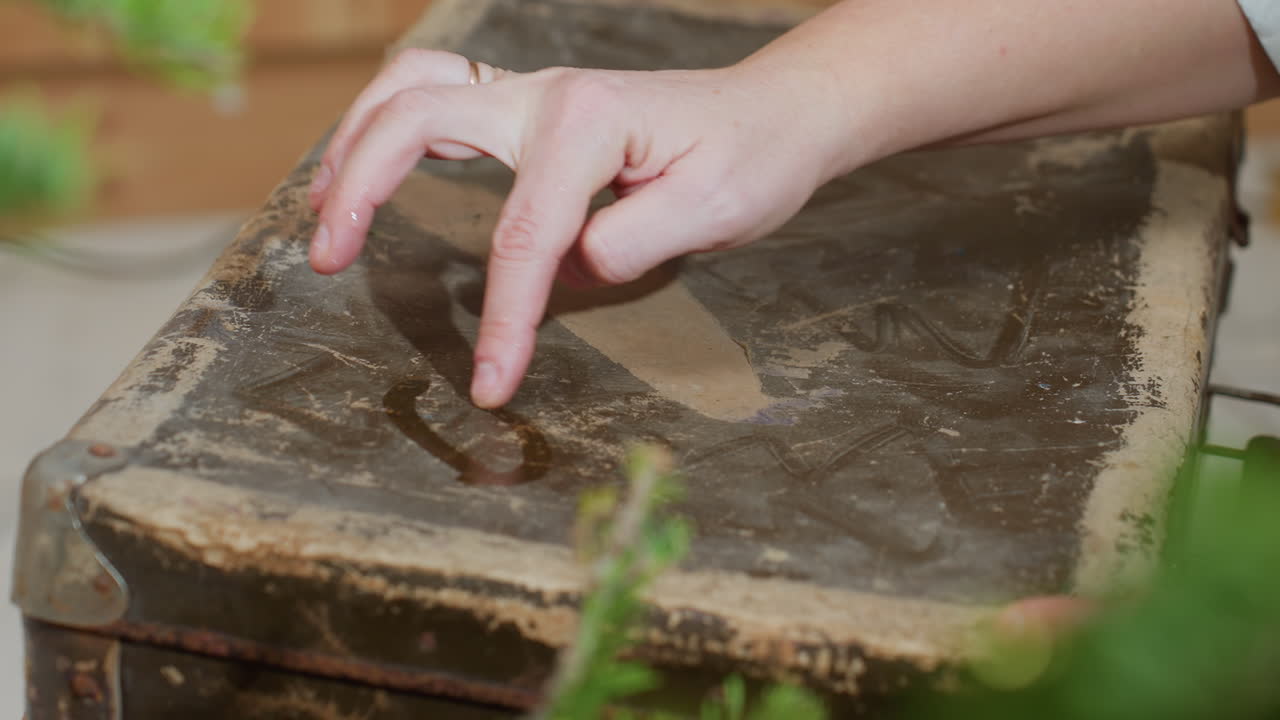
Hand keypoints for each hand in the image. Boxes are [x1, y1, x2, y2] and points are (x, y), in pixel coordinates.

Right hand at [307, 49, 845, 407]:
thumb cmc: (754, 159)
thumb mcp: (718, 209)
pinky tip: (369, 169)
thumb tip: (565, 268)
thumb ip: (635, 240)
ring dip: (355, 141)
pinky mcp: (532, 108)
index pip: (524, 234)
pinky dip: (386, 128)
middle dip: (362, 187)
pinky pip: (438, 98)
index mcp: (590, 121)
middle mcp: (548, 93)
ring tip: (323, 209)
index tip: (490, 384)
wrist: (776, 114)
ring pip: (414, 88)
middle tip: (327, 259)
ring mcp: (534, 93)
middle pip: (418, 118)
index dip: (502, 318)